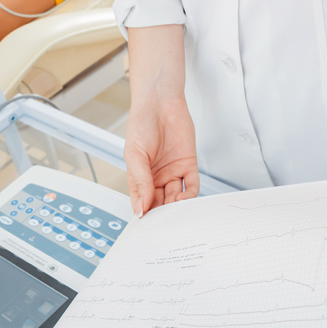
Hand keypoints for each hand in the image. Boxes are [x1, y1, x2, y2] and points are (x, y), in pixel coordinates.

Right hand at [125, 92, 199, 216]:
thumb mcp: (134, 155)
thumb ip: (140, 181)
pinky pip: (191, 185)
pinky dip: (189, 196)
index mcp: (140, 177)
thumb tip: (141, 206)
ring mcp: (173, 172)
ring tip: (173, 210)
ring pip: (176, 198)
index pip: (142, 202)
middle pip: (161, 203)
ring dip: (176, 207)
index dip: (144, 214)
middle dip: (162, 214)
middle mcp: (157, 177)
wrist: (160, 103)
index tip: (145, 224)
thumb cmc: (141, 124)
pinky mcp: (189, 165)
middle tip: (162, 222)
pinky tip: (183, 199)